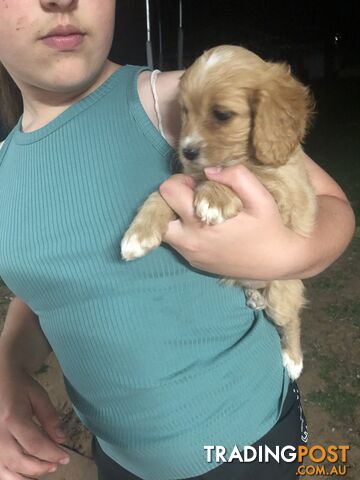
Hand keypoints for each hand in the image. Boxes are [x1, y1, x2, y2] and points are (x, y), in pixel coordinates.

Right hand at [0, 362, 69, 477]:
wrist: (0, 379)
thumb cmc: (20, 386)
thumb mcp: (38, 396)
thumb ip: (50, 418)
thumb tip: (61, 440)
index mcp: (13, 419)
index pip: (35, 445)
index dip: (52, 454)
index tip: (66, 458)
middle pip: (21, 461)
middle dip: (42, 466)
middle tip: (57, 465)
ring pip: (6, 470)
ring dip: (27, 476)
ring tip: (44, 471)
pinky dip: (10, 477)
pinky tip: (25, 476)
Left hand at [159, 165, 305, 279]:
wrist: (277, 263)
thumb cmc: (269, 227)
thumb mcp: (260, 196)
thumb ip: (236, 176)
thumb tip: (209, 171)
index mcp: (200, 222)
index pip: (167, 192)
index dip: (180, 181)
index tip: (197, 184)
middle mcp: (189, 241)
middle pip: (157, 214)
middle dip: (171, 201)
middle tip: (194, 198)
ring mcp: (190, 255)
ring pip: (164, 230)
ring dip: (176, 216)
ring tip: (200, 212)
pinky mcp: (194, 263)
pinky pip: (177, 242)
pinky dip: (184, 231)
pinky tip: (206, 228)